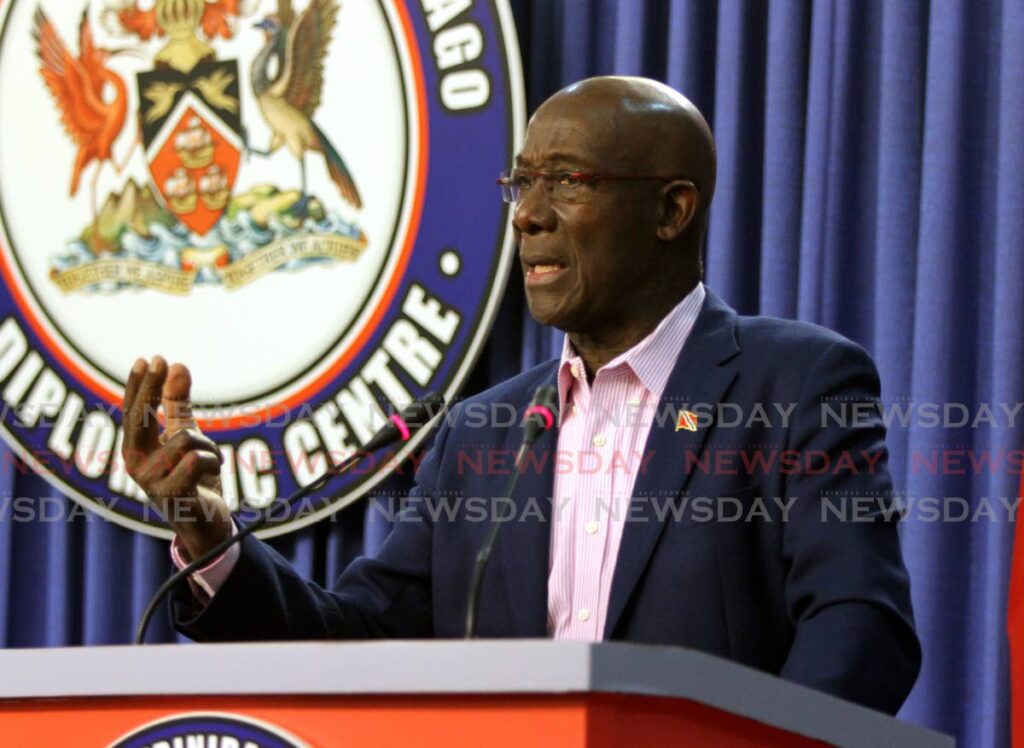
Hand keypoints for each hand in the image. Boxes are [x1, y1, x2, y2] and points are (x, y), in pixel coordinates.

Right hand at [122, 356, 231, 559]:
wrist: (207, 527)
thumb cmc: (193, 481)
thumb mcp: (186, 437)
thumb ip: (178, 405)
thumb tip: (175, 365)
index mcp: (136, 451)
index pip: (132, 412)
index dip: (138, 385)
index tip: (147, 358)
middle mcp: (136, 466)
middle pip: (139, 418)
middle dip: (149, 388)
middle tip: (161, 360)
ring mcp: (151, 482)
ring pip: (185, 439)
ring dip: (209, 446)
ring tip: (211, 463)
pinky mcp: (172, 496)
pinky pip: (196, 460)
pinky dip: (214, 461)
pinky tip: (213, 474)